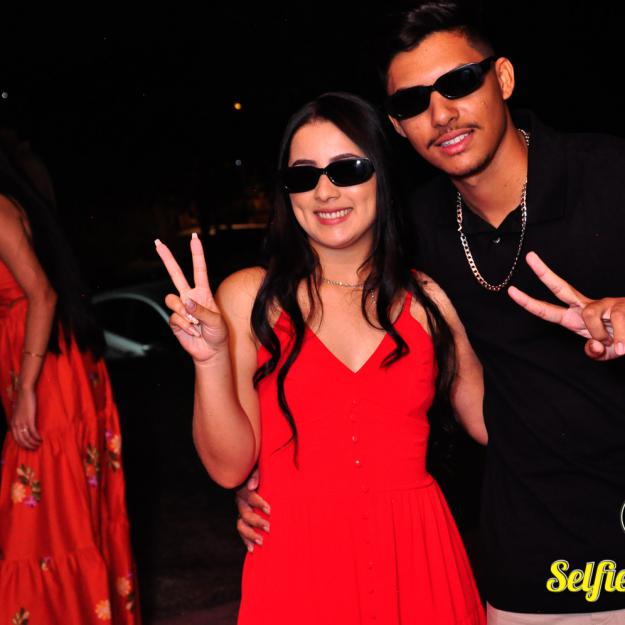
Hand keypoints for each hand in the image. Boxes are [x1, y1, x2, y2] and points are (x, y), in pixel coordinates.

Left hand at [11, 388, 41, 449]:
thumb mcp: (18, 414)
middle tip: (35, 448)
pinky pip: (32, 432)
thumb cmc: (23, 402)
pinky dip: (36, 437)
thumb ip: (19, 421)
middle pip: (21, 440)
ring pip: (27, 438)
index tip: (28, 448)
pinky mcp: (29, 419)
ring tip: (39, 444)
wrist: (24, 393)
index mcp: (12, 424)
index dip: (22, 445)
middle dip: (28, 446)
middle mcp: (16, 425)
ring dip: (33, 443)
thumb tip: (24, 428)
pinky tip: (40, 439)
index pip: (16, 439)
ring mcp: (22, 422)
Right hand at [155, 234, 227, 362]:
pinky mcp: (174, 320)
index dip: (197, 254)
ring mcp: (181, 308)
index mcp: (203, 292)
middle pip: (176, 274)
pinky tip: (193, 331)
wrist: (211, 351)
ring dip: (184, 313)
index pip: (199, 270)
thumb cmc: (218, 334)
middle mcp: (190, 297)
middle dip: (167, 258)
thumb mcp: (216, 321)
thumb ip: (202, 310)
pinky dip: (185, 325)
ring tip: (196, 324)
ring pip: (172, 299)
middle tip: (158, 243)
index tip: (194, 238)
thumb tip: (186, 302)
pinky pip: (174, 317)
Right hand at [235, 469, 270, 551]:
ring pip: (241, 524)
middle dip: (256, 522)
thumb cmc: (263, 472)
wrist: (257, 475)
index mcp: (245, 488)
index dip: (257, 503)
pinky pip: (242, 530)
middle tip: (269, 527)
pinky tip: (252, 548)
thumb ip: (256, 475)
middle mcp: (241, 501)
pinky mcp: (245, 518)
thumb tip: (252, 486)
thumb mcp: (259, 469)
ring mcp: (242, 510)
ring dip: (250, 534)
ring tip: (261, 541)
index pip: (248, 495)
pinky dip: (246, 540)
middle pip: (244, 513)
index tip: (269, 510)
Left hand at [508, 252, 624, 360]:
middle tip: (529, 256)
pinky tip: (624, 346)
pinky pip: (615, 321)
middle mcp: (586, 306)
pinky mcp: (621, 305)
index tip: (511, 291)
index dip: (529, 303)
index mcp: (575, 319)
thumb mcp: (604, 352)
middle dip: (544, 273)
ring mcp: (604, 303)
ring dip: (602, 336)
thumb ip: (594, 352)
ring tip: (616, 346)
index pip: (548, 310)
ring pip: (590, 315)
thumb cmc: (621, 343)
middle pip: (561, 287)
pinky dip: (619, 339)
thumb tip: (592, 344)